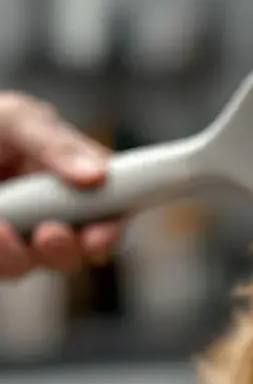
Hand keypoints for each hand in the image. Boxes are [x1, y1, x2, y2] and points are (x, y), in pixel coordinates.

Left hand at [0, 91, 120, 277]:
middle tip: (50, 234)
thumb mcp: (20, 119)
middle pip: (76, 252)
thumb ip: (58, 146)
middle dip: (65, 250)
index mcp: (74, 182)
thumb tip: (97, 176)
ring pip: (28, 264)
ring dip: (16, 254)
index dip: (110, 232)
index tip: (98, 239)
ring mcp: (15, 235)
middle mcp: (50, 214)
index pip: (110, 216)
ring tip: (0, 228)